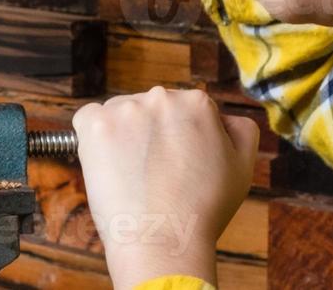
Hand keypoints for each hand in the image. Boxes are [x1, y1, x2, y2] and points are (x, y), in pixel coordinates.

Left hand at [73, 87, 258, 287]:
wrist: (161, 236)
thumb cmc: (202, 208)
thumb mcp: (242, 166)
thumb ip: (240, 130)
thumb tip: (224, 117)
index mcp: (197, 103)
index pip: (186, 110)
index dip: (183, 139)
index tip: (180, 162)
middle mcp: (159, 97)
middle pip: (153, 109)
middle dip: (153, 133)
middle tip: (159, 170)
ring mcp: (123, 109)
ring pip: (122, 113)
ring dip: (125, 133)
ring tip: (135, 171)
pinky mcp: (94, 124)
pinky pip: (89, 118)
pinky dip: (95, 136)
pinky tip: (110, 160)